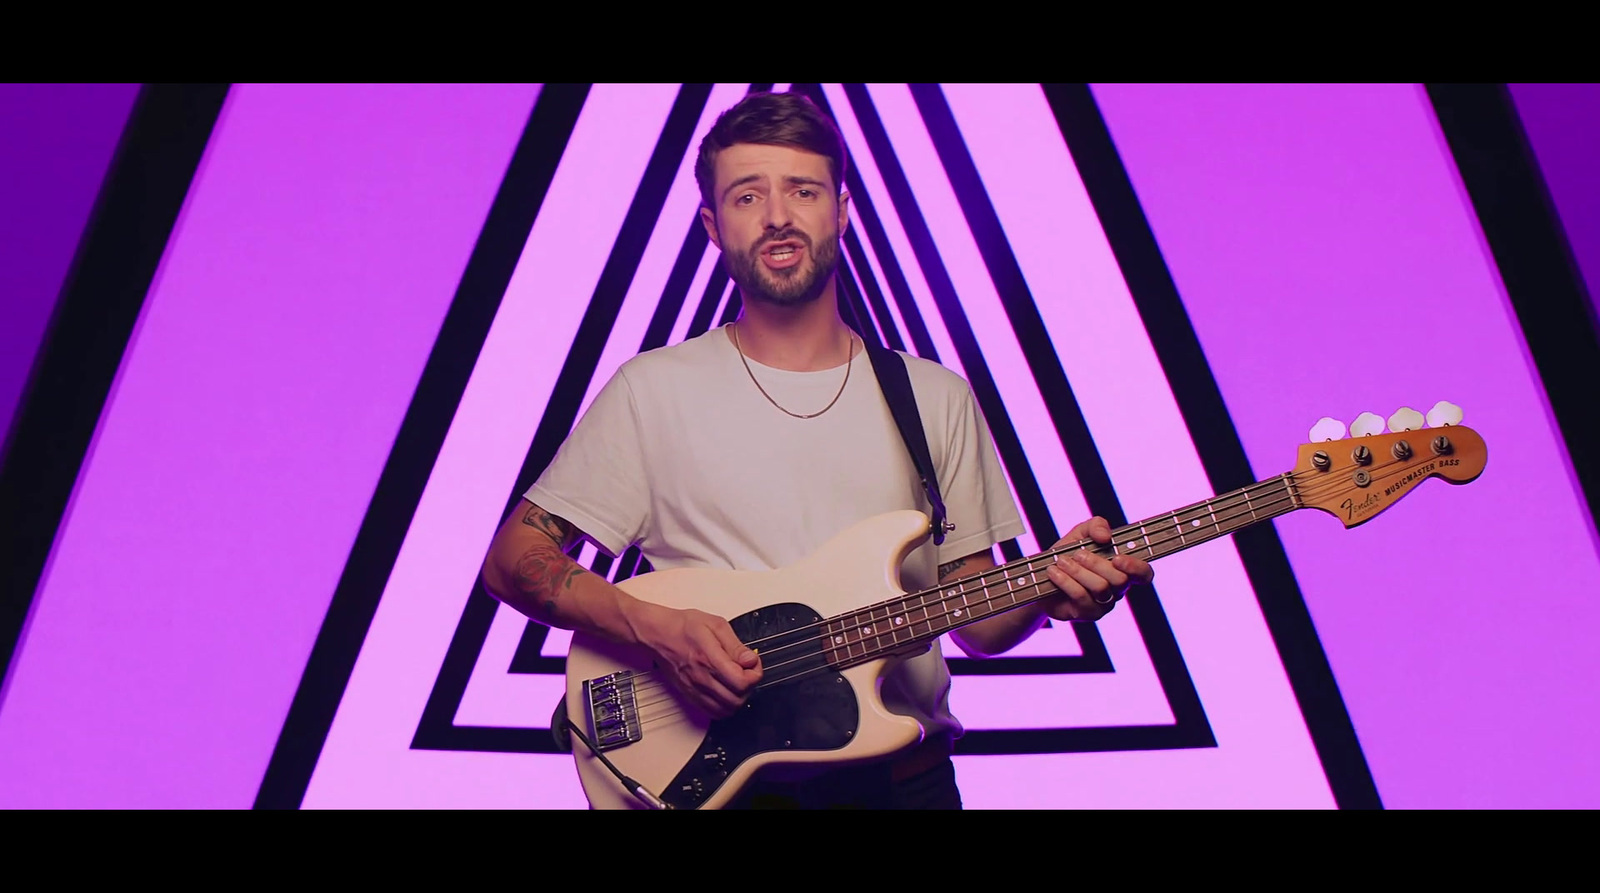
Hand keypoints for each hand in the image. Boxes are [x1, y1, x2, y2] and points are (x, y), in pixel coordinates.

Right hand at [631, 604, 762, 718]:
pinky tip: (726, 693)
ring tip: (738, 683)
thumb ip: (735, 645)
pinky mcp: (689, 695)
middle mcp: (701, 678)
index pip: (742, 682)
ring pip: (726, 710)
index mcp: (710, 659)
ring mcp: (695, 689)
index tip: (753, 664)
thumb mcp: (715, 625)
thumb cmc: (682, 627)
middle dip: (749, 687)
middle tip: (747, 673)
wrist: (658, 634)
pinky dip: (725, 708)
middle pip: (737, 699)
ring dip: (738, 699)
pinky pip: (712, 713)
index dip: (755, 674)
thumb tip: (750, 659)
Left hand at [1042, 517, 1153, 621]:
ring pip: (1101, 588)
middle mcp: (1117, 589)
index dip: (1136, 567)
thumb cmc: (1067, 554)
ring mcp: (1104, 604)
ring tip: (1061, 561)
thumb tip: (1105, 536)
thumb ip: (1096, 526)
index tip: (1118, 558)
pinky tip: (1054, 572)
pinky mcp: (1088, 613)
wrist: (1042, 577)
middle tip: (1077, 554)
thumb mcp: (1080, 533)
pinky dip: (1065, 581)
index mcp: (1122, 569)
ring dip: (1078, 571)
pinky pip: (1082, 597)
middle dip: (1096, 563)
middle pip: (1120, 580)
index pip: (1144, 574)